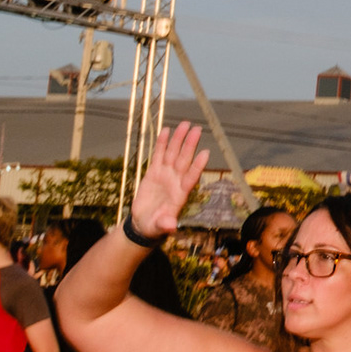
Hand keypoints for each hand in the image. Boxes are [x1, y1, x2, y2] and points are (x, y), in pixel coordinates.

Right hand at [129, 124, 209, 239]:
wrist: (144, 223)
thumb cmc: (155, 226)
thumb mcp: (159, 227)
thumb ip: (166, 225)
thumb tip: (171, 226)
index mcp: (180, 194)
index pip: (191, 177)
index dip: (198, 166)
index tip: (206, 153)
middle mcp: (176, 181)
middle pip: (184, 160)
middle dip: (190, 145)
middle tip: (197, 129)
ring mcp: (165, 175)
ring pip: (173, 154)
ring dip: (179, 139)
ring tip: (184, 124)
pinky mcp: (154, 172)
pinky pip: (159, 155)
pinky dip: (162, 143)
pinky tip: (166, 130)